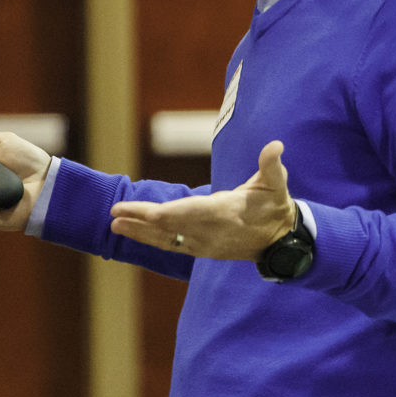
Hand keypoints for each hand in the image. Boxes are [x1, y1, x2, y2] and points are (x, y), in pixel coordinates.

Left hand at [109, 140, 299, 260]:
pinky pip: (171, 246)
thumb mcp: (276, 184)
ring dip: (139, 232)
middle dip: (140, 221)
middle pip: (168, 227)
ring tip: (115, 226)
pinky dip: (151, 240)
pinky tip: (135, 234)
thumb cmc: (276, 207)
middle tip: (114, 214)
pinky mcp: (202, 251)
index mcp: (223, 212)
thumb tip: (276, 145)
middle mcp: (209, 232)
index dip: (160, 213)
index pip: (186, 214)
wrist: (282, 243)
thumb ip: (272, 165)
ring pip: (166, 240)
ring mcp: (204, 244)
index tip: (141, 211)